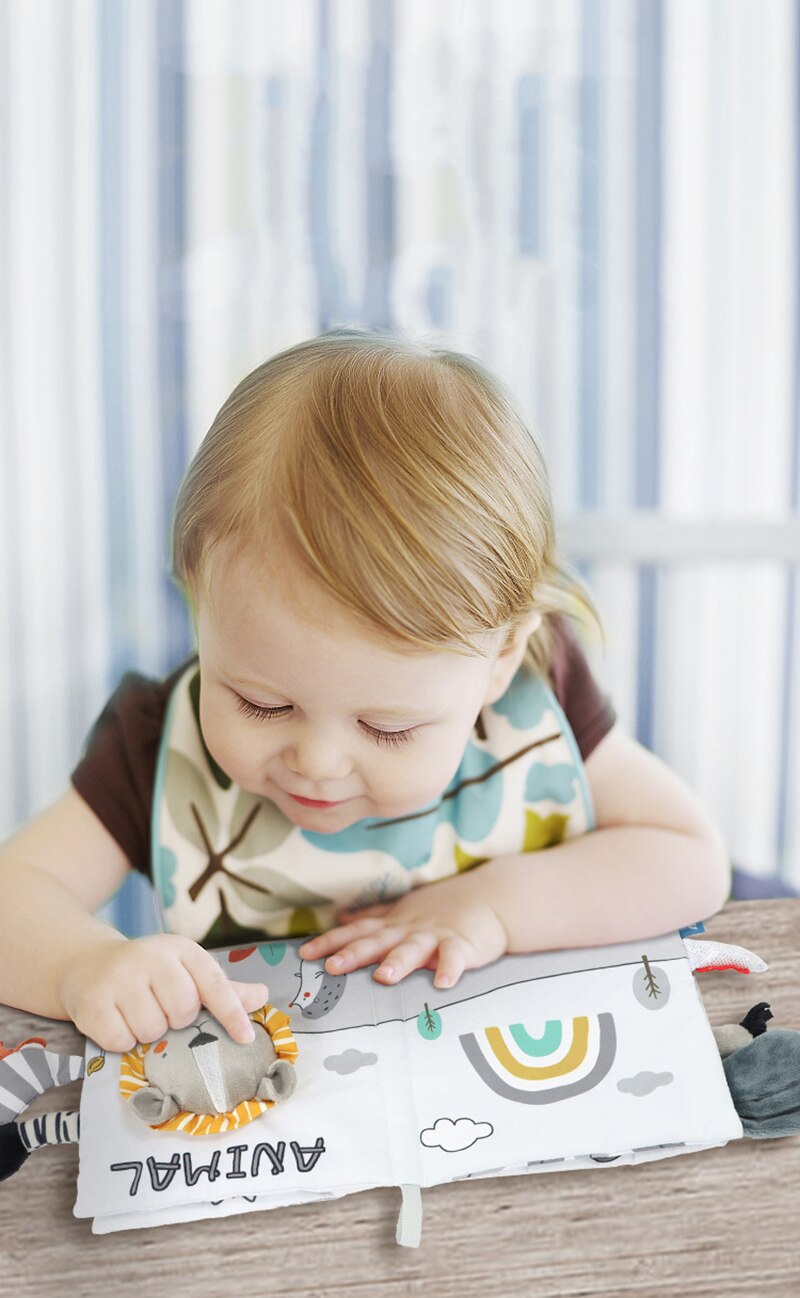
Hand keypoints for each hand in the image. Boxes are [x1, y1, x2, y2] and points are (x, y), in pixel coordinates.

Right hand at [57, 933, 269, 1053]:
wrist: (89, 964)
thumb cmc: (149, 973)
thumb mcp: (185, 971)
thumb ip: (222, 989)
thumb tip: (262, 996)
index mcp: (181, 949)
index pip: (214, 984)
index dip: (232, 1013)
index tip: (246, 1038)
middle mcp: (150, 957)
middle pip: (182, 1012)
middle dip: (175, 1021)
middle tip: (161, 1008)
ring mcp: (118, 978)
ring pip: (152, 1030)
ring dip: (148, 1033)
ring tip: (137, 1013)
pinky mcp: (92, 1002)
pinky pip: (121, 1041)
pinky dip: (122, 1041)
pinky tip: (117, 1021)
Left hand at [298, 872, 508, 989]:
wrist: (489, 897)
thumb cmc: (441, 908)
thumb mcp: (402, 910)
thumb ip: (373, 918)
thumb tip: (340, 919)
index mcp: (393, 925)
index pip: (356, 932)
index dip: (330, 942)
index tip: (304, 953)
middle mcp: (409, 929)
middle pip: (378, 941)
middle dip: (355, 954)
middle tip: (332, 967)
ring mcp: (435, 936)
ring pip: (414, 949)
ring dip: (399, 961)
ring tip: (384, 977)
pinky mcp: (462, 944)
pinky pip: (455, 957)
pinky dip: (450, 969)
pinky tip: (444, 984)